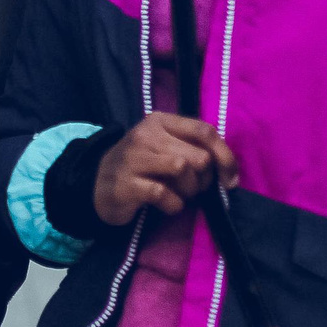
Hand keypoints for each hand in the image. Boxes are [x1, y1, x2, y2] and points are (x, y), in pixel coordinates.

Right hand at [94, 113, 238, 226]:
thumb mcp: (164, 148)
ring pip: (183, 170)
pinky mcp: (125, 184)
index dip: (225, 156)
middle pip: (198, 156)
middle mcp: (145, 135)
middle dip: (204, 179)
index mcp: (159, 121)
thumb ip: (193, 148)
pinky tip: (168, 205)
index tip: (229, 179)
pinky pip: (164, 194)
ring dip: (190, 191)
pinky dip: (174, 205)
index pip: (204, 131)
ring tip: (181, 196)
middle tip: (195, 189)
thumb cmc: (141, 166)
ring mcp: (133, 158)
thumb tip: (229, 171)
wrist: (97, 184)